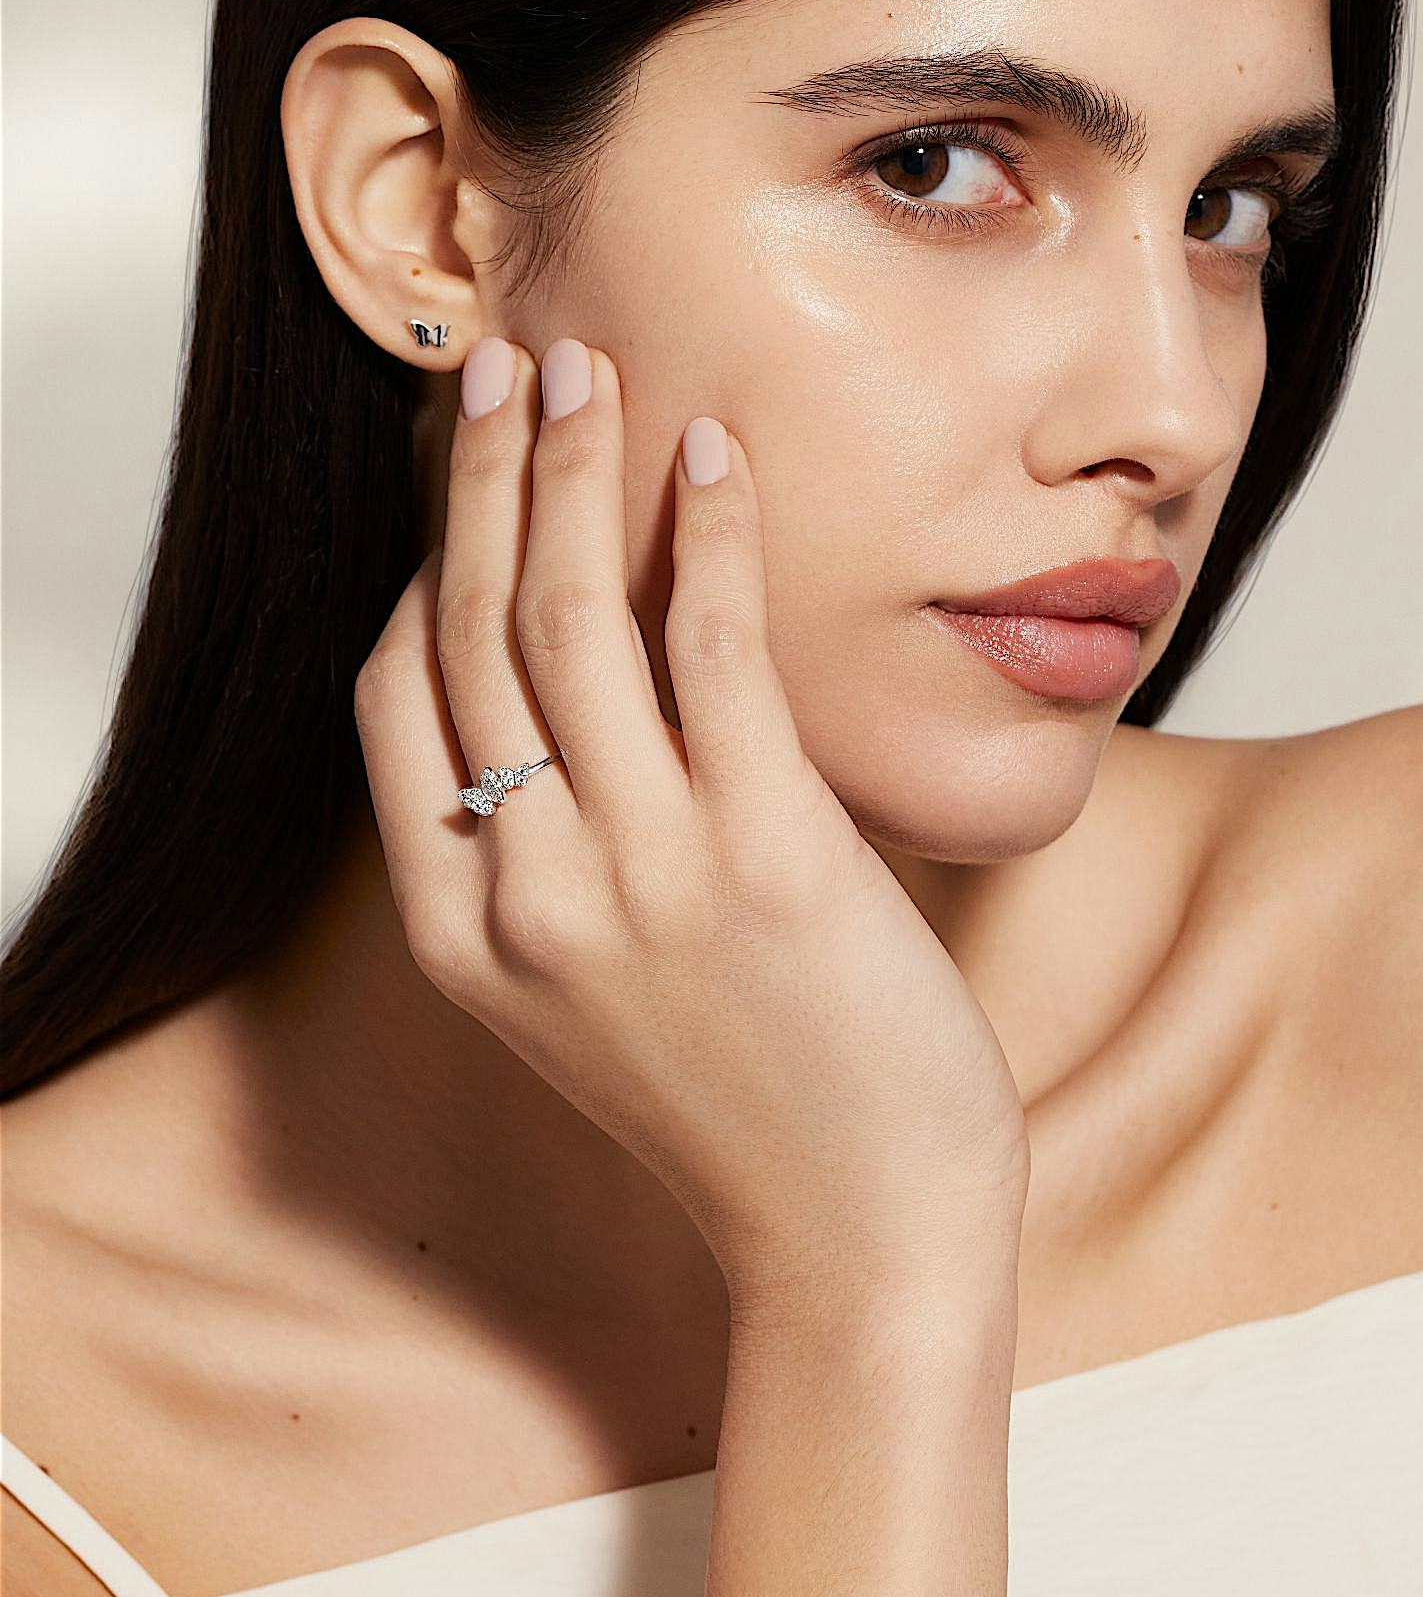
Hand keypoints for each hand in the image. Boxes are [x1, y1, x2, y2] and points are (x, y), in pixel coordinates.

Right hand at [354, 336, 1028, 1310]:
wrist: (853, 1232)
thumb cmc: (740, 1110)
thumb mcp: (589, 999)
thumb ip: (547, 867)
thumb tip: (565, 704)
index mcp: (462, 933)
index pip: (395, 701)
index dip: (422, 564)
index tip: (460, 476)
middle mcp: (524, 893)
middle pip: (472, 631)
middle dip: (485, 476)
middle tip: (506, 363)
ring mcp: (640, 871)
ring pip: (571, 616)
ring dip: (578, 467)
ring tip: (593, 368)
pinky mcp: (766, 849)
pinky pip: (716, 646)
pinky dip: (711, 530)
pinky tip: (717, 450)